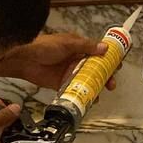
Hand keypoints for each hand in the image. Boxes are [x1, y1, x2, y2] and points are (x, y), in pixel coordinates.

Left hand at [0, 33, 116, 91]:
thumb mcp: (68, 43)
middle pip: (95, 69)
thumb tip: (104, 48)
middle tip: (111, 83)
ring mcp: (70, 72)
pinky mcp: (62, 83)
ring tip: (101, 92)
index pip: (98, 53)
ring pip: (87, 81)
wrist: (25, 59)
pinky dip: (82, 94)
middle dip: (105, 76)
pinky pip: (75, 90)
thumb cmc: (44, 46)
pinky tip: (89, 99)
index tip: (117, 65)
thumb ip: (86, 46)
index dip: (108, 59)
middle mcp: (76, 60)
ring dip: (95, 87)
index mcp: (79, 47)